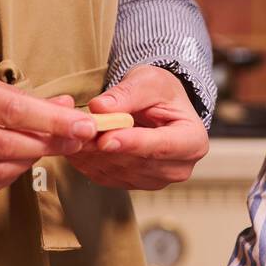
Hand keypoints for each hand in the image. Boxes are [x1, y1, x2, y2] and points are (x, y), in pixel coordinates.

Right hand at [0, 63, 95, 193]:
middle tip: (75, 141)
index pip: (13, 111)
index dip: (54, 123)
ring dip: (30, 161)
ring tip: (43, 147)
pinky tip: (16, 161)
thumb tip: (68, 108)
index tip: (85, 126)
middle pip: (9, 146)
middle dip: (49, 145)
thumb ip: (17, 96)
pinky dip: (8, 175)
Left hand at [61, 64, 207, 189]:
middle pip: (138, 163)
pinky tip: (75, 145)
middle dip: (105, 148)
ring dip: (93, 155)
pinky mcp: (135, 184)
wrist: (159, 107)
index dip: (133, 144)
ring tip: (72, 133)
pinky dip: (88, 162)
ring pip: (119, 171)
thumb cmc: (162, 93)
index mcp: (193, 141)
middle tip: (77, 131)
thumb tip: (100, 107)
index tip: (106, 139)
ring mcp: (157, 180)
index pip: (162, 146)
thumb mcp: (149, 81)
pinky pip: (107, 177)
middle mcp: (179, 168)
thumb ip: (127, 93)